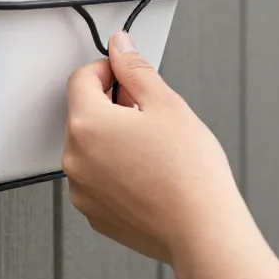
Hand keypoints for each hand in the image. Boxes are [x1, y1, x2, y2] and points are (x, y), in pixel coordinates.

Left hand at [62, 31, 240, 264]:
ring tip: (152, 148)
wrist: (204, 232)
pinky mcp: (94, 214)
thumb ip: (135, 69)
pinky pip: (97, 178)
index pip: (81, 78)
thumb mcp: (166, 103)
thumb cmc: (190, 172)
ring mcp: (82, 190)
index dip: (108, 70)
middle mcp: (75, 159)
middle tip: (149, 114)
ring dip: (112, 138)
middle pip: (83, 113)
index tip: (128, 76)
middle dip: (112, 105)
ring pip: (90, 147)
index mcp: (87, 125)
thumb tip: (119, 46)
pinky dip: (114, 170)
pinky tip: (147, 174)